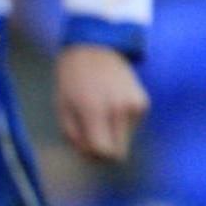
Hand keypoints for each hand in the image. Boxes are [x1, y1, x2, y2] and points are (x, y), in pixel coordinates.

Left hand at [55, 43, 148, 162]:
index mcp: (96, 110)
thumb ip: (74, 137)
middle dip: (104, 152)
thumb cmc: (72, 80)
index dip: (93, 157)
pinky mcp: (143, 103)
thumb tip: (91, 157)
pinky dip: (119, 123)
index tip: (85, 150)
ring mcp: (135, 106)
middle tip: (90, 138)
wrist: (95, 48)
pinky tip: (109, 106)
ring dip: (111, 135)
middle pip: (119, 152)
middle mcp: (120, 109)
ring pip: (125, 140)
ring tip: (98, 114)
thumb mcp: (62, 109)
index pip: (104, 152)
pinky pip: (130, 126)